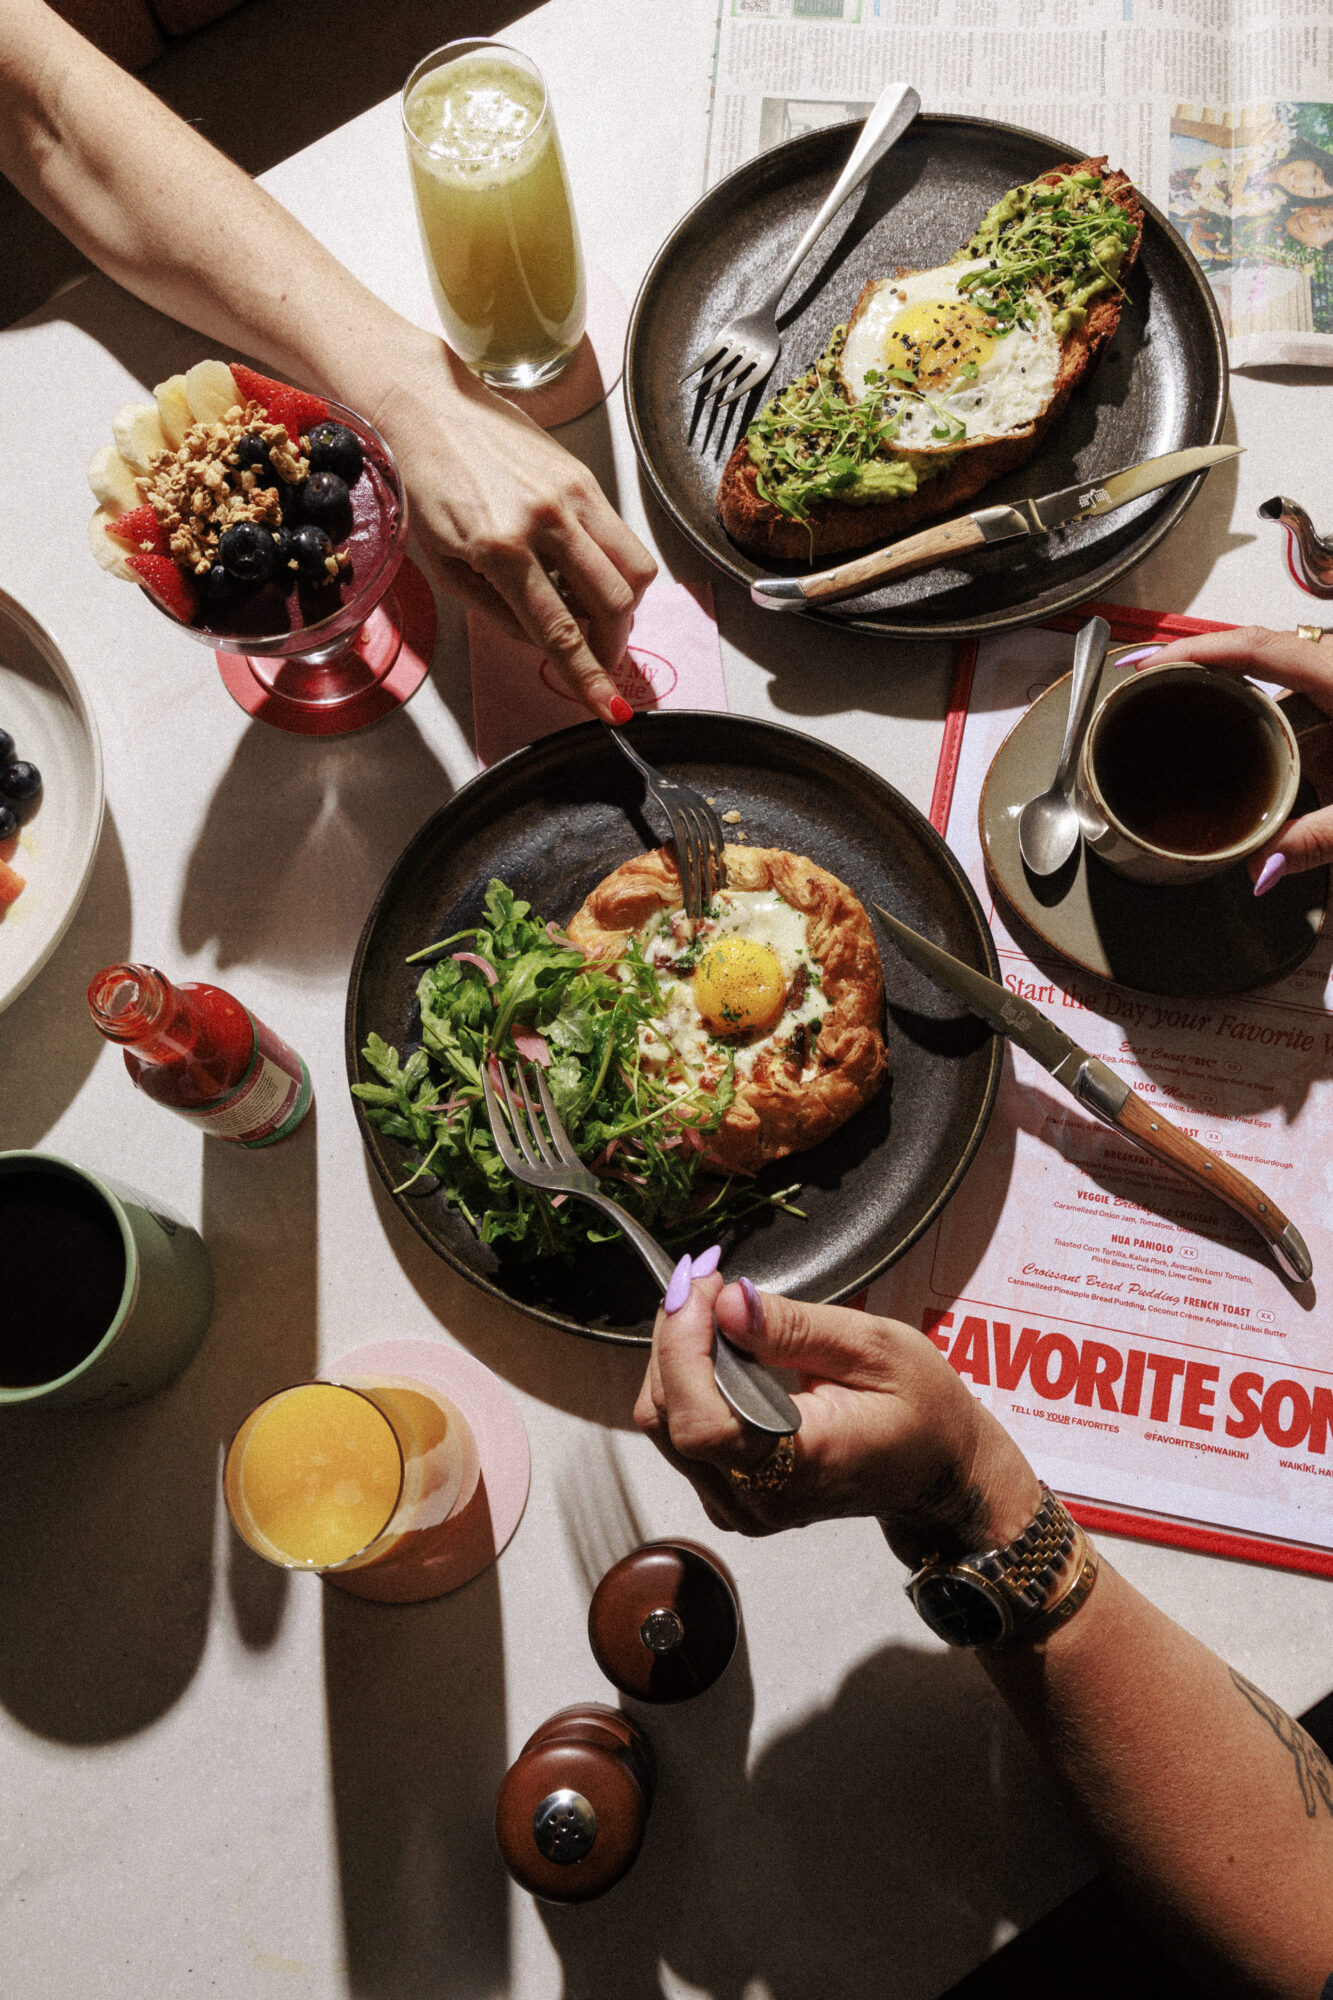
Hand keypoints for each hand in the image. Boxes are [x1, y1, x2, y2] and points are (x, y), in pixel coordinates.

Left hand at [363, 334, 656, 722]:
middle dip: (614, 644)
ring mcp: (571, 495)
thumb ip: (498, 610)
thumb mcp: (446, 565)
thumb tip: (543, 640)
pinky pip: (622, 535)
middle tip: (600, 656)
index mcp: (500, 551)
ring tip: (595, 611)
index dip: (590, 678)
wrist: (428, 407)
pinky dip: (616, 566)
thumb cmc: (425, 487)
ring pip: (634, 570)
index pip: (561, 632)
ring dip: (625, 606)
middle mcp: (544, 521)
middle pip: (614, 604)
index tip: (612, 709)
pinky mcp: (583, 476)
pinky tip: (584, 568)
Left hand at [634, 1276, 1040, 1566]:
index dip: (683, 1347)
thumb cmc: (923, 1411)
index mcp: (801, 1468)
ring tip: (712, 1304)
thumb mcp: (875, 1349)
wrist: (940, 1470)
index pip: (703, 1422)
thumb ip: (795, 1328)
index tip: (700, 1285)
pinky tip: (716, 1345)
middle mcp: (760, 1498)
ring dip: (676, 1354)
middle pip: (670, 1417)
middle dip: (677, 1335)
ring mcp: (740, 1503)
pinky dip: (686, 1380)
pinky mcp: (729, 1493)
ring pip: (664, 1423)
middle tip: (706, 1279)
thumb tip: (728, 1304)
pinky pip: (681, 1433)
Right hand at [1149, 626, 1332, 886]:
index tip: (1149, 661)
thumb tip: (1259, 865)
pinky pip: (1304, 712)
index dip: (1196, 650)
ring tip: (1183, 722)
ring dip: (1240, 709)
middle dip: (1204, 676)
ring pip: (1283, 689)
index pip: (1257, 648)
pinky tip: (1249, 754)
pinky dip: (1272, 730)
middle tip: (1148, 691)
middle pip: (1261, 660)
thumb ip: (1317, 839)